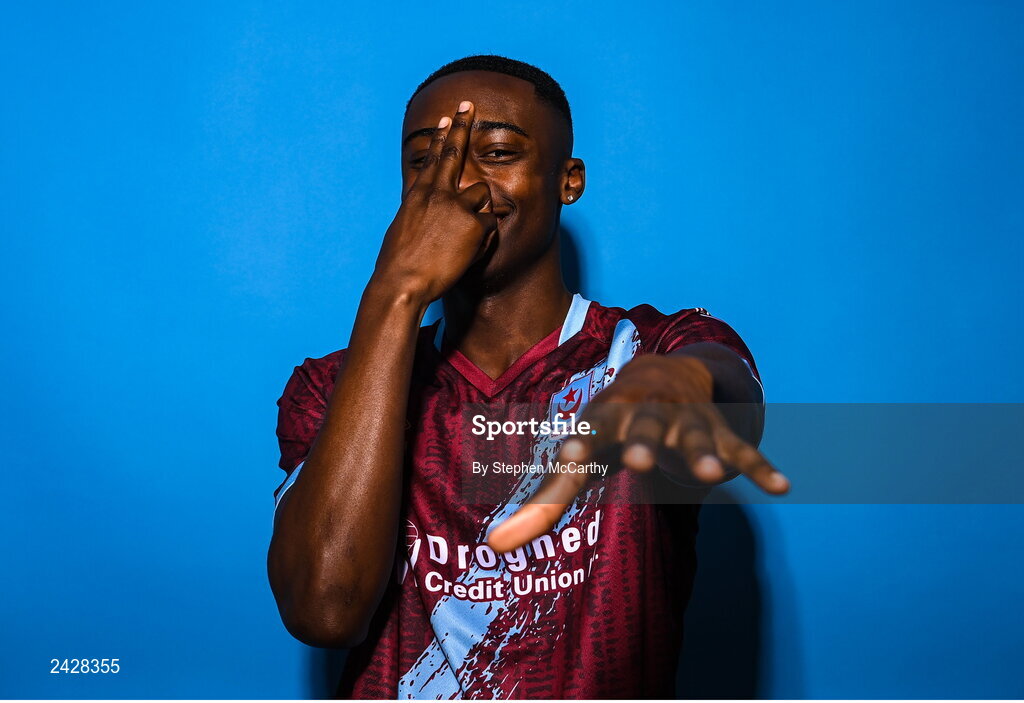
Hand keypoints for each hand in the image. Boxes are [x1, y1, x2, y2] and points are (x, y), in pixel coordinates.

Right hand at [372, 101, 496, 302]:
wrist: (402, 283)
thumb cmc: (397, 264)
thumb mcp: (403, 229)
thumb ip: (419, 212)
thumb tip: (425, 209)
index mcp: (419, 194)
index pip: (433, 157)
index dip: (442, 136)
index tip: (448, 117)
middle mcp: (438, 194)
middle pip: (455, 152)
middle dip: (462, 126)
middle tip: (469, 105)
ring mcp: (457, 207)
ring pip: (483, 193)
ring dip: (480, 209)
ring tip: (463, 235)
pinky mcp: (474, 225)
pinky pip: (489, 226)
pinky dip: (483, 239)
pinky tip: (468, 253)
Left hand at [487, 354, 788, 552]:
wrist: (661, 373)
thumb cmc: (611, 427)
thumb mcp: (582, 455)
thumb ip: (545, 501)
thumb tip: (494, 546)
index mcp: (607, 419)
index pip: (591, 434)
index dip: (581, 448)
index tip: (569, 459)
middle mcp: (647, 416)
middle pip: (646, 428)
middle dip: (644, 442)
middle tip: (640, 459)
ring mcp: (687, 422)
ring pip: (697, 435)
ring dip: (703, 452)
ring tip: (709, 475)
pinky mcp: (720, 432)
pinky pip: (742, 451)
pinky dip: (760, 467)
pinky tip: (782, 486)